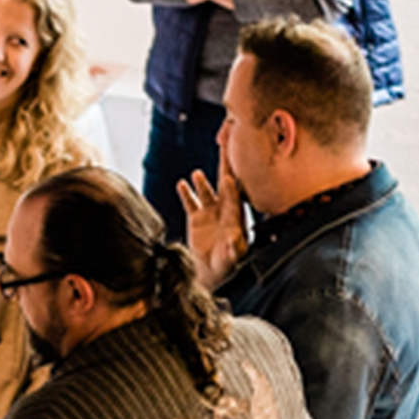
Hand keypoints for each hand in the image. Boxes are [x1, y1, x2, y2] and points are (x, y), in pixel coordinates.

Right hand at [177, 167, 247, 286]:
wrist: (212, 271)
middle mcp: (225, 209)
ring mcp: (210, 211)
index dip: (231, 189)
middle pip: (224, 183)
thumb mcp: (232, 258)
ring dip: (202, 183)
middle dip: (226, 165)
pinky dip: (186, 193)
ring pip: (206, 192)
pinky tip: (182, 184)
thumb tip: (233, 242)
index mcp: (237, 216)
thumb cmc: (227, 264)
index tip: (227, 179)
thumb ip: (233, 249)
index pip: (235, 198)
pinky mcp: (196, 217)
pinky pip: (190, 202)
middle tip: (224, 147)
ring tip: (197, 175)